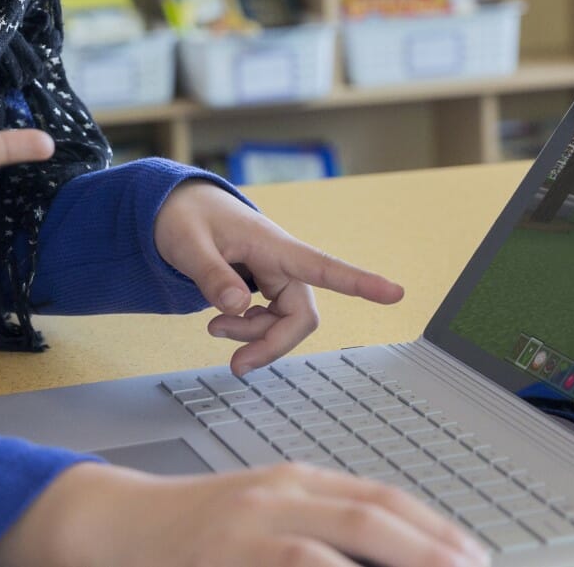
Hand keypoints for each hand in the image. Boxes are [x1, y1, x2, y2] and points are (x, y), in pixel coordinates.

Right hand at [0, 462, 489, 566]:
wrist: (108, 522)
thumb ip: (313, 528)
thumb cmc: (187, 529)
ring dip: (395, 559)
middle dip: (431, 547)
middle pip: (373, 516)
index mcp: (293, 481)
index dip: (433, 526)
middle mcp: (279, 494)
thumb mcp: (257, 516)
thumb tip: (377, 549)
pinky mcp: (224, 554)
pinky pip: (295, 566)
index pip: (381, 497)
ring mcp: (250, 525)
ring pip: (339, 541)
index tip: (472, 553)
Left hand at [154, 180, 404, 375]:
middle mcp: (282, 262)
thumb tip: (238, 306)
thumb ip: (211, 275)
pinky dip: (248, 331)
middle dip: (272, 343)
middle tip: (237, 365)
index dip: (361, 282)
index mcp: (273, 244)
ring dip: (254, 337)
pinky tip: (224, 321)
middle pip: (301, 315)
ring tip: (214, 328)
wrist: (177, 208)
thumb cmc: (186, 217)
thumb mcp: (188, 244)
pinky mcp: (264, 287)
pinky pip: (270, 321)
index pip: (324, 265)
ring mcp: (274, 276)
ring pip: (285, 323)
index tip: (396, 293)